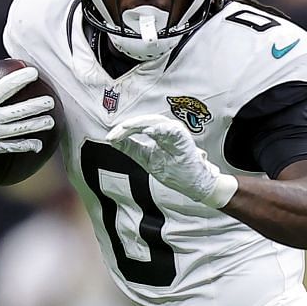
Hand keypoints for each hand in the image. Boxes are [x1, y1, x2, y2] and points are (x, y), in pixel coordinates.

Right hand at [0, 59, 53, 168]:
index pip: (5, 88)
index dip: (21, 79)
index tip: (34, 72)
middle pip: (19, 111)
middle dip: (37, 105)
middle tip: (51, 100)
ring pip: (20, 130)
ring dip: (37, 125)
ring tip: (51, 120)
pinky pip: (13, 147)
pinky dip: (27, 146)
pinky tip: (39, 145)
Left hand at [107, 113, 238, 208]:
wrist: (196, 184)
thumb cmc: (177, 172)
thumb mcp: (147, 160)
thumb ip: (132, 149)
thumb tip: (113, 140)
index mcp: (159, 134)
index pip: (138, 126)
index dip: (123, 130)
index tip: (110, 137)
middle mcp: (168, 130)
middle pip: (145, 121)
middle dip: (128, 126)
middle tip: (115, 133)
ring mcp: (177, 133)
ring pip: (156, 122)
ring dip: (140, 124)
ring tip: (126, 128)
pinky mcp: (184, 139)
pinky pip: (171, 130)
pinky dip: (159, 129)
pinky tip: (147, 131)